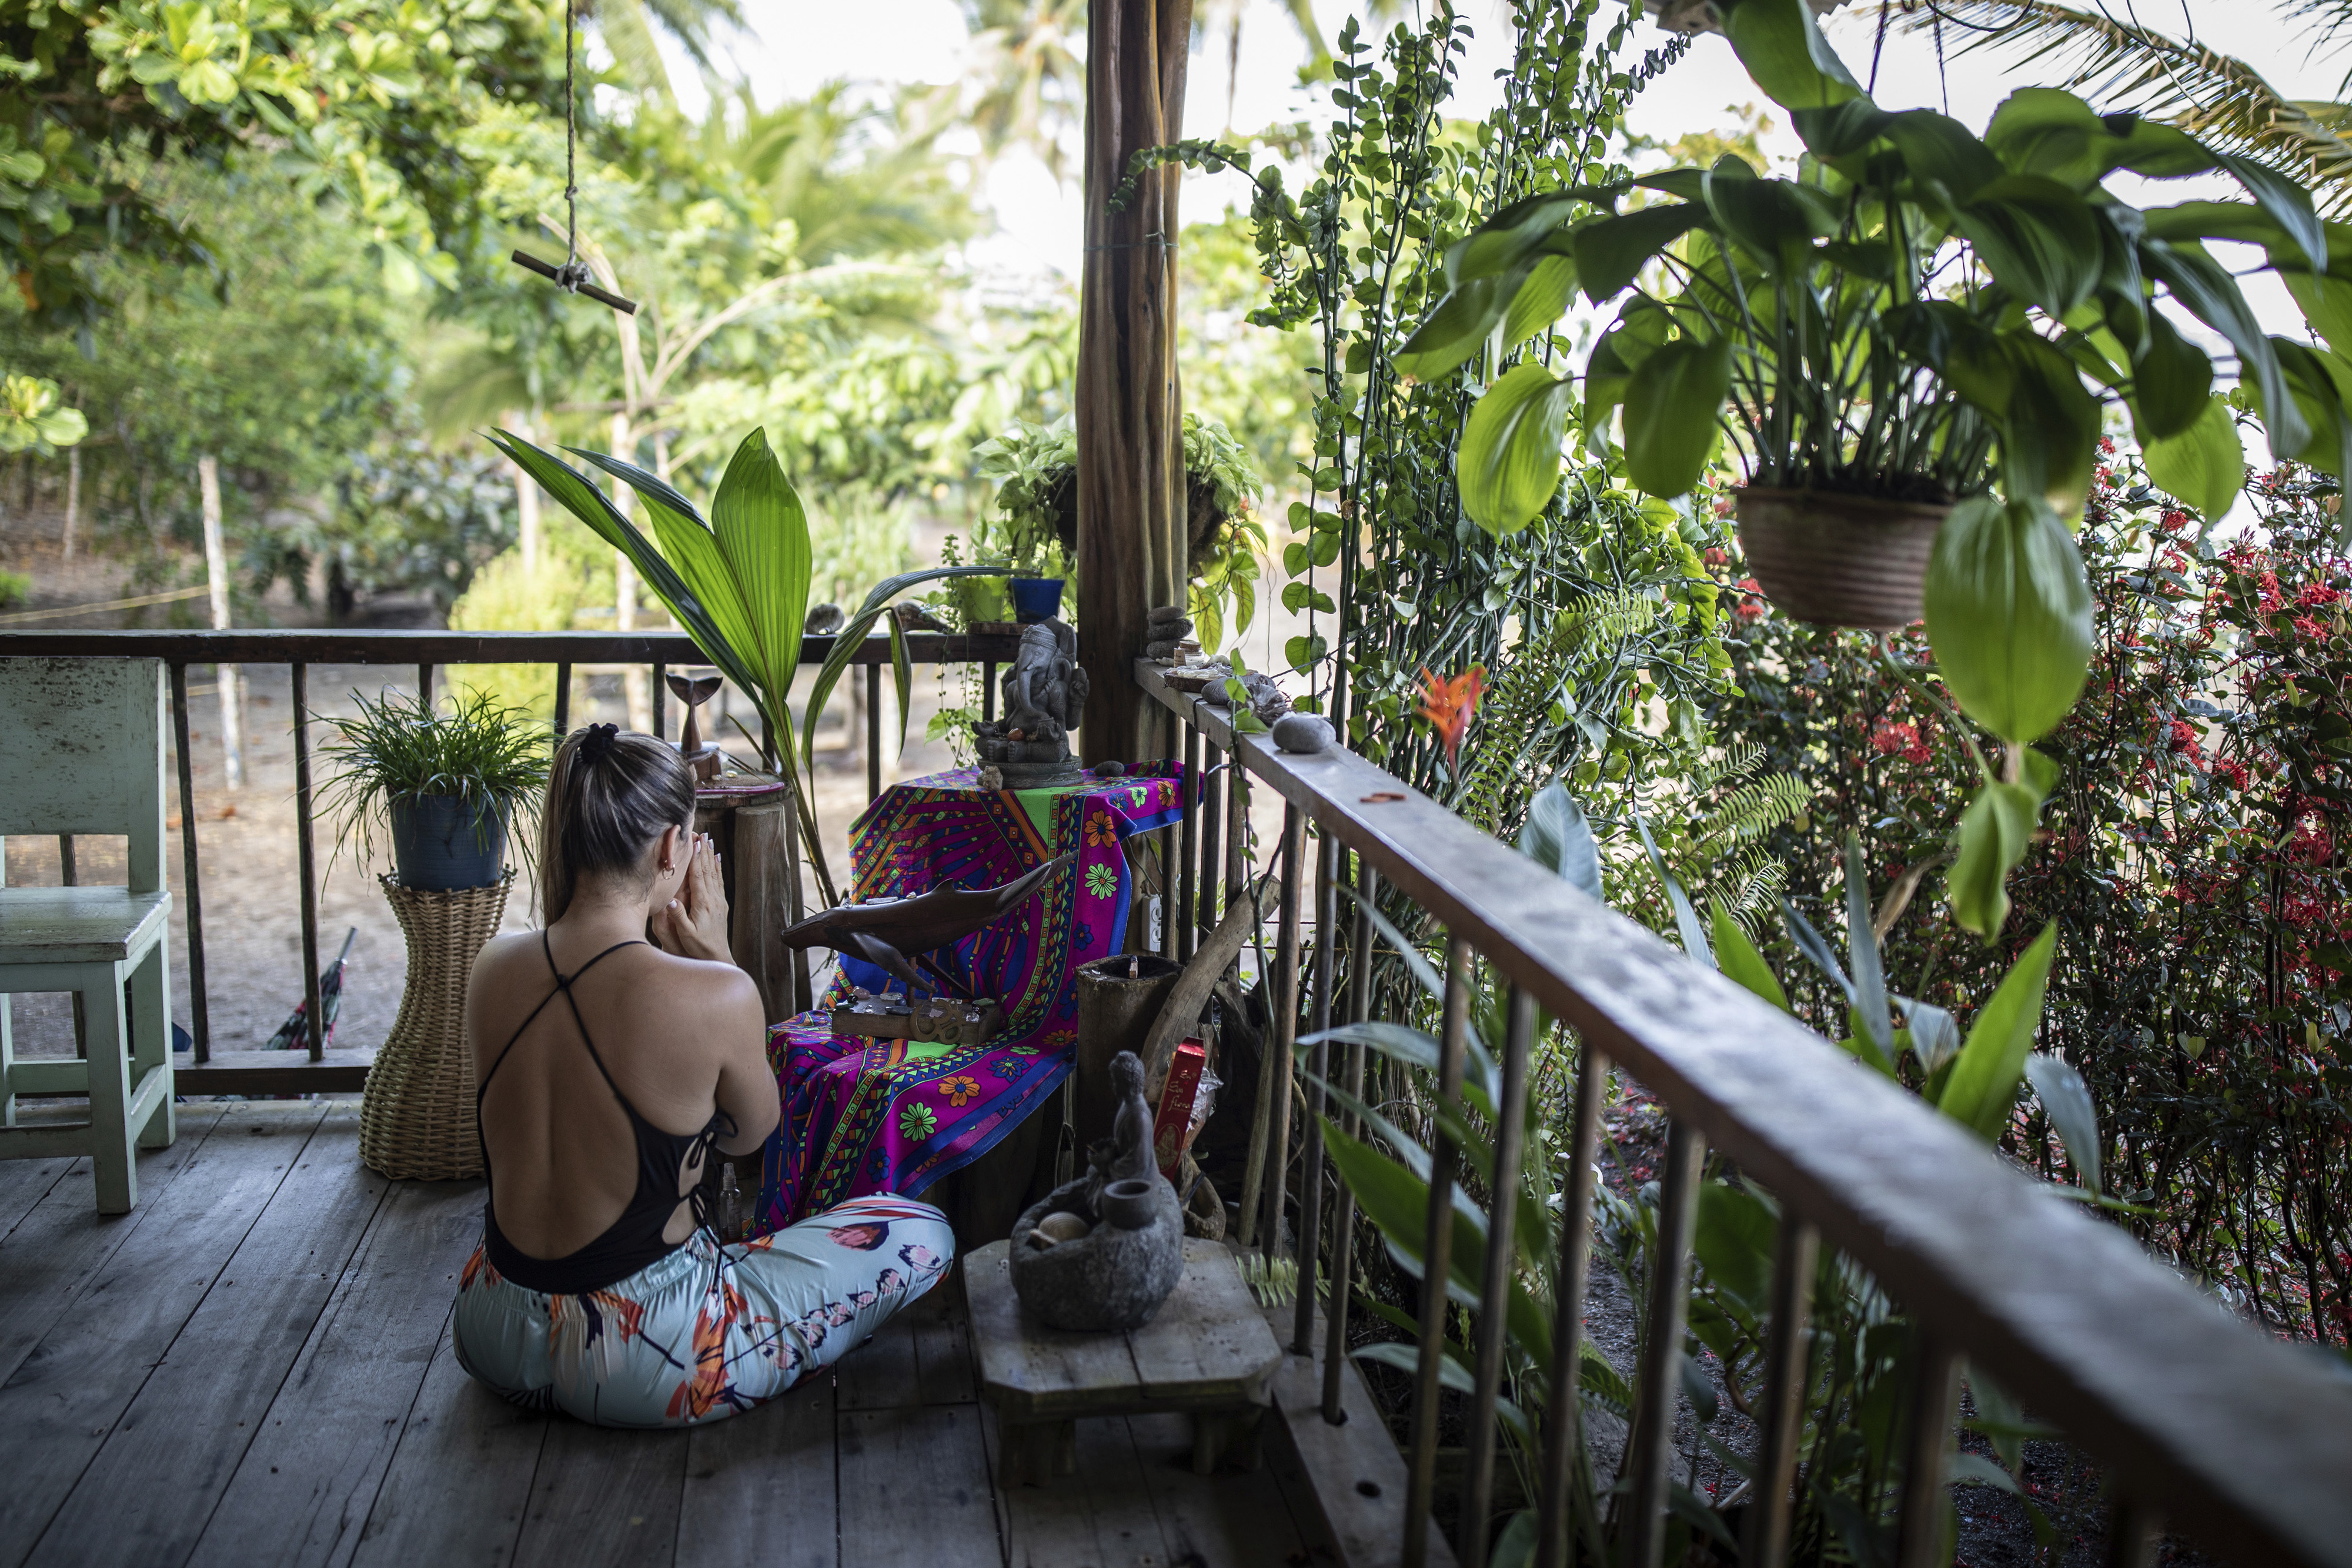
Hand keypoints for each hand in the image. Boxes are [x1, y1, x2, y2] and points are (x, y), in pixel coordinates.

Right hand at [656, 833, 732, 962]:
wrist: (717, 955)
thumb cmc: (699, 946)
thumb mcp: (686, 934)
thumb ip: (678, 916)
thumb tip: (670, 899)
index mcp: (703, 903)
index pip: (698, 876)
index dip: (696, 858)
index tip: (695, 842)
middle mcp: (713, 898)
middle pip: (708, 870)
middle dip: (704, 851)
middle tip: (702, 834)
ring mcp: (719, 900)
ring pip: (715, 873)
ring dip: (711, 856)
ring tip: (709, 840)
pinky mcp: (721, 903)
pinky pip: (719, 881)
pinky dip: (717, 868)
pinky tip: (717, 859)